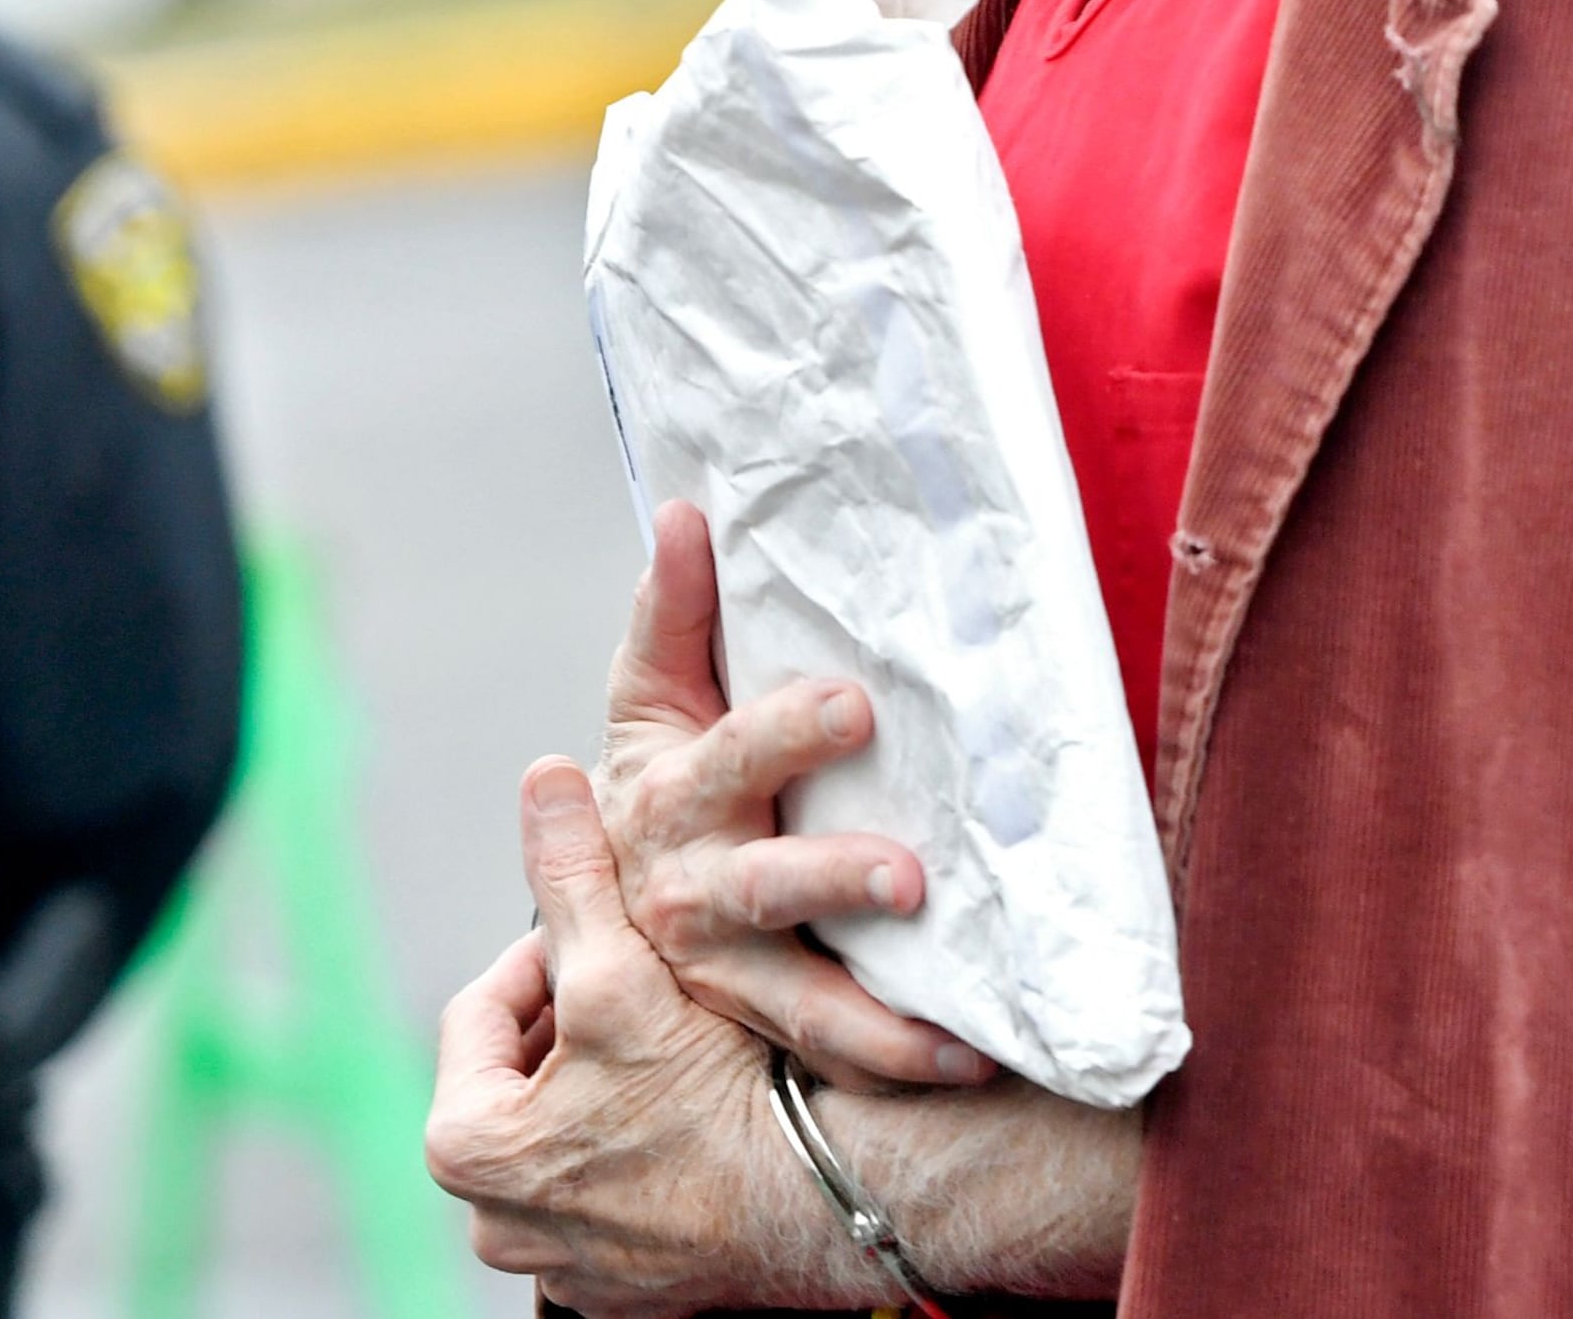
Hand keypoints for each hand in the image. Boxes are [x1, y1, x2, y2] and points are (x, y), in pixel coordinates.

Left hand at [424, 759, 862, 1316]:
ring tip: (682, 1044)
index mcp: (465, 1145)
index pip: (487, 1010)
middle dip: (582, 1026)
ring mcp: (560, 1266)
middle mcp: (493, 1223)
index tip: (614, 929)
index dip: (552, 952)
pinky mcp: (624, 1291)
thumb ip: (574, 874)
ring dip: (613, 1090)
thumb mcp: (624, 968)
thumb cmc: (713, 1090)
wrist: (823, 1203)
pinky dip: (649, 1154)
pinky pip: (620, 1197)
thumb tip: (543, 777)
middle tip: (650, 983)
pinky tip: (705, 1114)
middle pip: (529, 1078)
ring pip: (573, 1138)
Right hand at [597, 498, 993, 1090]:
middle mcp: (692, 891)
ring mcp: (727, 972)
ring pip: (800, 997)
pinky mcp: (764, 1024)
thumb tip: (686, 512)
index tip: (855, 705)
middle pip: (764, 887)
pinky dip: (898, 1059)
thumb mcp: (650, 700)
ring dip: (875, 1015)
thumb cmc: (659, 781)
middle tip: (908, 874)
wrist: (603, 914)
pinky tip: (968, 1060)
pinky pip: (833, 1050)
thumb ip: (671, 614)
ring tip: (954, 1027)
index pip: (733, 756)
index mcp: (672, 795)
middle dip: (834, 878)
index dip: (789, 732)